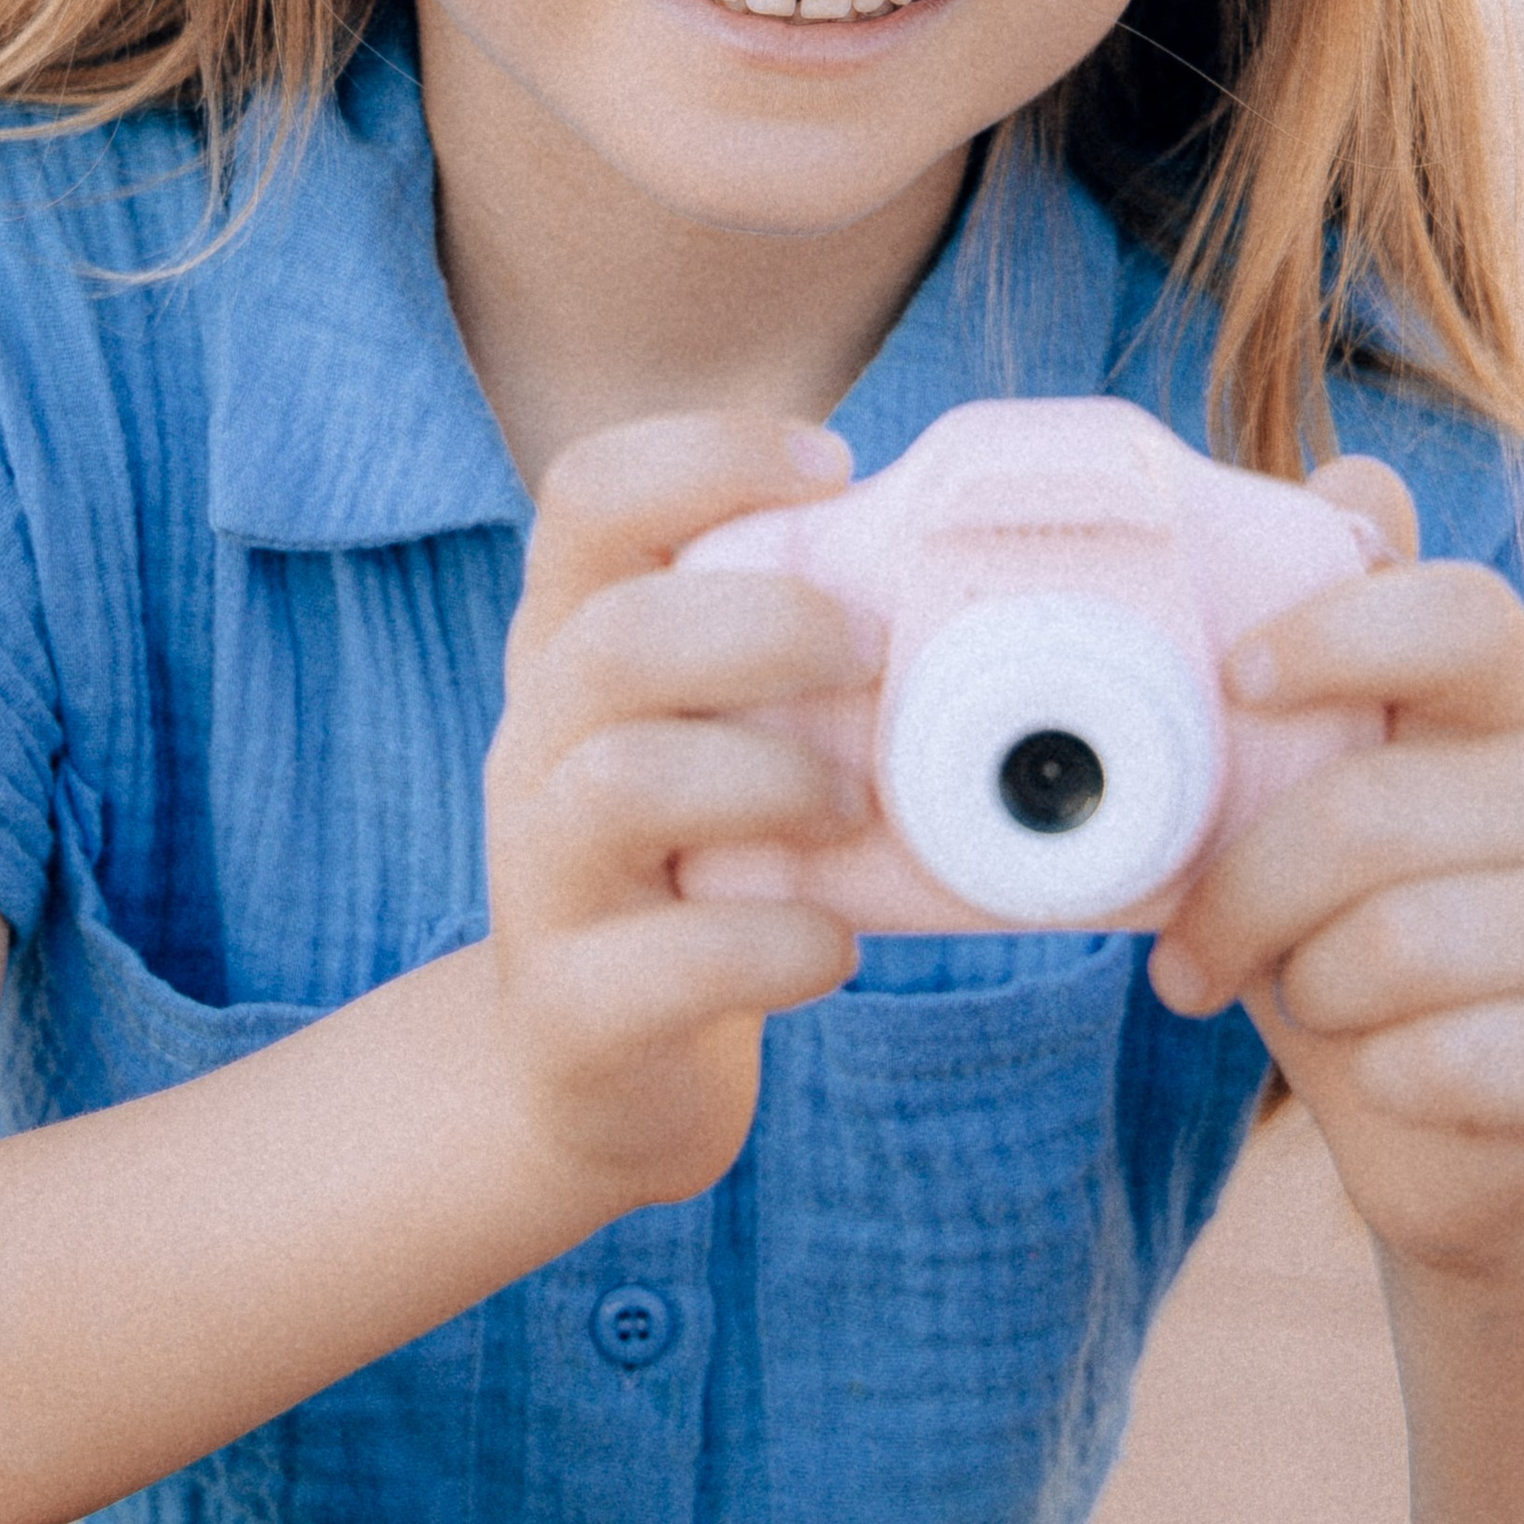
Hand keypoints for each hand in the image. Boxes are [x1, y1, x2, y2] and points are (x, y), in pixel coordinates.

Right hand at [483, 414, 872, 1209]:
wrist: (591, 1065)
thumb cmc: (701, 856)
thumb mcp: (716, 722)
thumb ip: (797, 635)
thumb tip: (985, 539)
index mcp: (573, 643)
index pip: (588, 495)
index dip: (706, 457)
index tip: (834, 466)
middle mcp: (537, 745)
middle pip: (611, 638)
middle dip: (766, 627)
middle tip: (875, 653)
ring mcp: (542, 878)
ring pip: (619, 786)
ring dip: (771, 779)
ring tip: (855, 804)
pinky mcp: (576, 1007)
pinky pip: (665, 963)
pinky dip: (772, 944)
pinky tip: (832, 943)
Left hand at [1147, 458, 1523, 1290]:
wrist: (1445, 1133)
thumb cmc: (1352, 935)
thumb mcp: (1312, 796)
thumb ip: (1323, 660)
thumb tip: (1353, 474)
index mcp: (1508, 709)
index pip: (1463, 614)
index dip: (1343, 633)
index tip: (1232, 678)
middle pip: (1375, 809)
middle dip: (1243, 893)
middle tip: (1185, 955)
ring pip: (1400, 944)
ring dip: (1308, 990)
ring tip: (1303, 1002)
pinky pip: (1452, 1059)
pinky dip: (1380, 1077)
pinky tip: (1386, 1076)